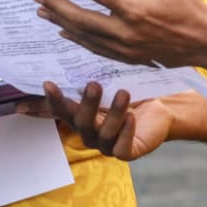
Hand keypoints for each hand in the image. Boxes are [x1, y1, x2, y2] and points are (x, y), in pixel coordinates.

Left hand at [32, 0, 206, 69]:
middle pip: (80, 18)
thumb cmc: (188, 7)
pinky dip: (78, 38)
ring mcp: (125, 49)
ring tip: (43, 10)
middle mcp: (126, 33)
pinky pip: (96, 48)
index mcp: (134, 10)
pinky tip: (65, 30)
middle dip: (56, 4)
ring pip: (84, 36)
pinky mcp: (128, 59)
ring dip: (61, 22)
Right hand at [42, 81, 172, 159]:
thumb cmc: (128, 96)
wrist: (157, 111)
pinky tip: (131, 118)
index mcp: (80, 116)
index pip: (62, 110)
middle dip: (87, 104)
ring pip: (104, 134)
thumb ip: (93, 79)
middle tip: (94, 84)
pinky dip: (126, 132)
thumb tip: (78, 54)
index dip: (54, 99)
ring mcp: (107, 145)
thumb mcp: (110, 85)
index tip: (48, 83)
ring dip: (114, 113)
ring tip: (123, 93)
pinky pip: (122, 148)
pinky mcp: (127, 152)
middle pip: (81, 122)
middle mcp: (90, 133)